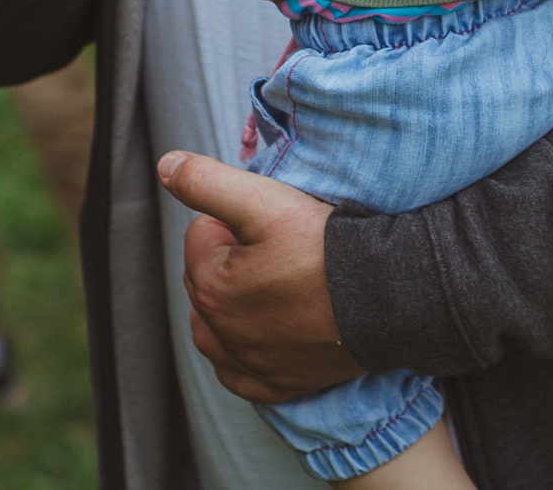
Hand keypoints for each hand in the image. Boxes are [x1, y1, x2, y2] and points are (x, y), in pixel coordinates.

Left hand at [157, 150, 362, 404]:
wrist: (387, 296)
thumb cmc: (324, 245)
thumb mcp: (263, 200)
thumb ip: (206, 182)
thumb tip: (165, 166)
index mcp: (209, 287)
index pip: (200, 235)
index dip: (233, 220)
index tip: (270, 223)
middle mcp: (221, 334)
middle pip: (205, 280)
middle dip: (228, 260)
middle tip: (277, 248)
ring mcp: (250, 365)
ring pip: (212, 330)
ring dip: (223, 308)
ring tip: (263, 284)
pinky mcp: (278, 386)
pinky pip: (240, 377)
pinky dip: (240, 358)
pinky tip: (257, 338)